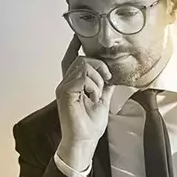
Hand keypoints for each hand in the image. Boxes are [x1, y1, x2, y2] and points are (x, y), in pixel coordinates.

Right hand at [55, 35, 115, 170]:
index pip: (71, 59)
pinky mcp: (65, 93)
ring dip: (97, 79)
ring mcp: (64, 87)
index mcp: (73, 83)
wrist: (85, 140)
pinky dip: (92, 85)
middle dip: (99, 67)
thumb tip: (112, 76)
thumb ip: (105, 86)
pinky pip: (82, 76)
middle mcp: (66, 83)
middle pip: (82, 59)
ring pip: (84, 66)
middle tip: (106, 82)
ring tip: (97, 95)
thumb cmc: (90, 124)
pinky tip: (92, 96)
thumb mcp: (103, 100)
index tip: (79, 35)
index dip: (74, 46)